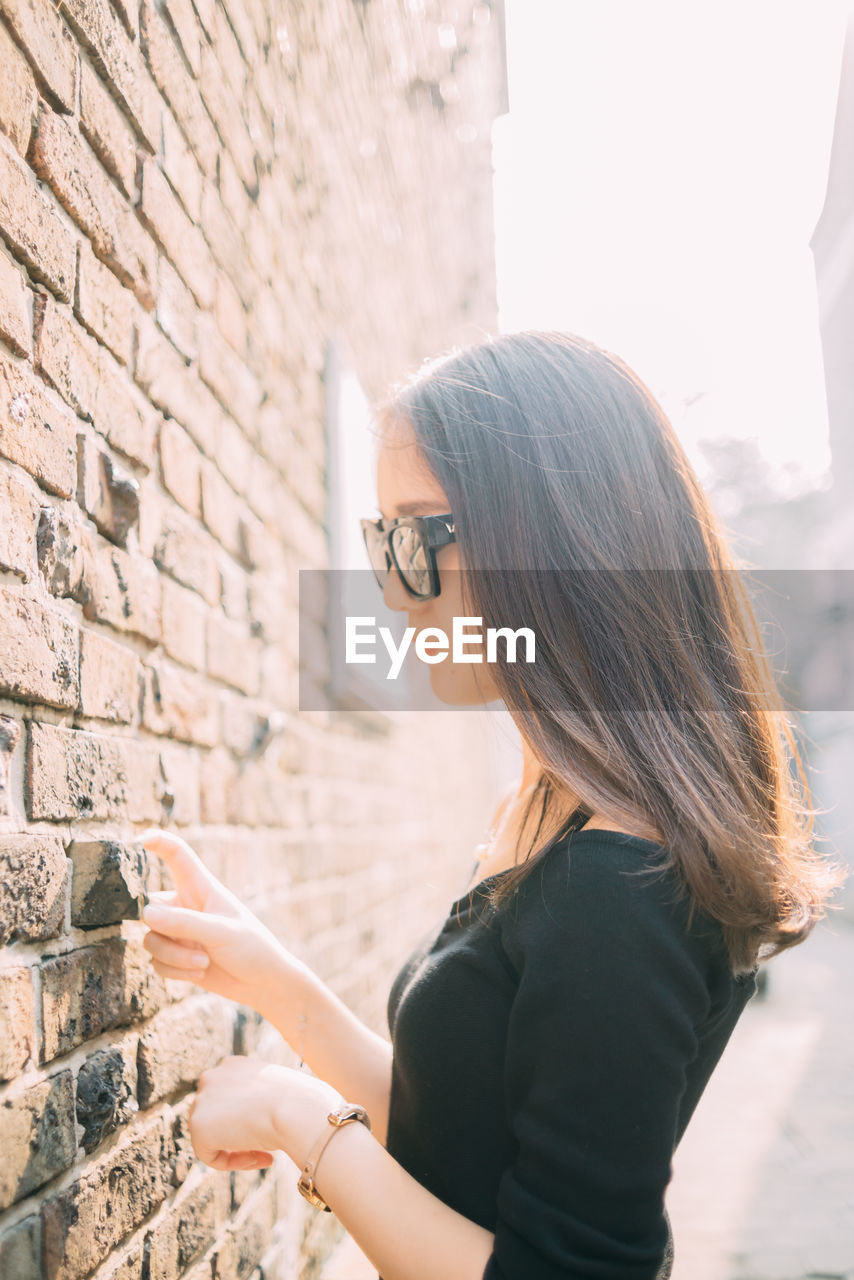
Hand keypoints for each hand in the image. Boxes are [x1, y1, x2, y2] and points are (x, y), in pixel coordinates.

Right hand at [135, 828, 309, 1016]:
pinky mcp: (176, 956)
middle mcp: (186, 906)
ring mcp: (179, 932)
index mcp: (202, 887)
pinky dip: (174, 971)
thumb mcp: (221, 932)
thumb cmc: (252, 948)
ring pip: (151, 939)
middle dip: (163, 930)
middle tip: (192, 944)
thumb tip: (145, 913)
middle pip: (150, 907)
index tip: (139, 840)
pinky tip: (200, 973)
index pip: (177, 855)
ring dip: (174, 956)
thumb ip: (184, 923)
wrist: (262, 983)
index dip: (158, 842)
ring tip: (203, 962)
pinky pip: (156, 961)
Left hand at [188, 1054, 342, 1171]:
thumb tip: (257, 1122)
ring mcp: (201, 1099)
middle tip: (266, 1148)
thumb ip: (260, 1102)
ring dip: (236, 1150)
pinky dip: (231, 1163)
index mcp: (233, 1065)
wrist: (297, 1108)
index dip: (247, 1121)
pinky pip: (209, 1155)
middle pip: (215, 1118)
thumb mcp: (279, 1094)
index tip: (269, 1132)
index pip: (228, 1099)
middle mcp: (213, 1076)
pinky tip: (260, 1157)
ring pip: (211, 1137)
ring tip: (266, 1154)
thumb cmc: (301, 1102)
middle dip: (237, 1135)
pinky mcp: (198, 1126)